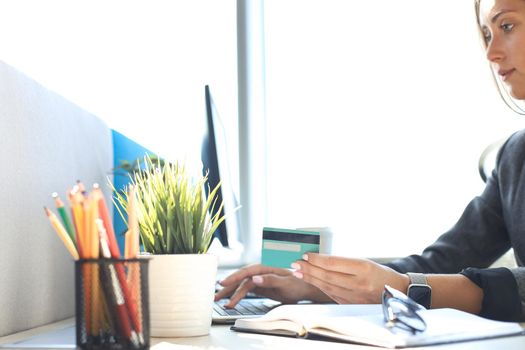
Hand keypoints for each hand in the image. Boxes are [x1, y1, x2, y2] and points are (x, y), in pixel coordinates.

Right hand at [215, 264, 331, 307]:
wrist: (306, 288)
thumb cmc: (298, 284)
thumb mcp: (285, 283)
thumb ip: (270, 280)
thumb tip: (255, 279)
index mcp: (265, 268)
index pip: (246, 272)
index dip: (234, 277)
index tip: (223, 283)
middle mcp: (260, 272)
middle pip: (241, 278)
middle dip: (228, 287)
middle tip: (216, 296)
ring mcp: (260, 279)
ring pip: (242, 285)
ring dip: (231, 293)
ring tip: (220, 301)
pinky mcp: (260, 286)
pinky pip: (246, 290)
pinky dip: (238, 296)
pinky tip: (231, 301)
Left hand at [292, 254, 408, 303]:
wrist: (398, 292)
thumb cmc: (381, 274)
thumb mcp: (366, 262)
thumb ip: (344, 262)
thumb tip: (320, 260)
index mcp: (363, 268)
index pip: (333, 263)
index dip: (316, 260)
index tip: (306, 255)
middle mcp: (358, 283)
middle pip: (327, 276)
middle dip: (308, 269)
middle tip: (295, 263)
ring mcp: (354, 296)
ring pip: (326, 287)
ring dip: (310, 279)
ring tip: (299, 272)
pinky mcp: (351, 304)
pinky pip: (331, 294)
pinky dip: (320, 287)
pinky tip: (312, 281)